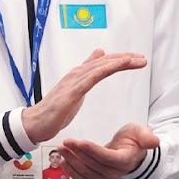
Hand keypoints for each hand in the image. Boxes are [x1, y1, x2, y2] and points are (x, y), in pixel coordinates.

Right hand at [21, 49, 147, 144]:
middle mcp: (77, 74)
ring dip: (120, 62)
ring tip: (137, 61)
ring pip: (100, 67)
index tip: (138, 59)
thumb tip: (98, 55)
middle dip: (126, 59)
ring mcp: (74, 81)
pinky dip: (105, 69)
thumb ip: (88, 72)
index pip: (105, 63)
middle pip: (105, 62)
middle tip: (143, 59)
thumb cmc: (56, 108)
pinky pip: (91, 77)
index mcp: (80, 75)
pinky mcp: (71, 92)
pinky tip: (117, 66)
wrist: (35, 123)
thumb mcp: (76, 89)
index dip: (122, 60)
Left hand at [59, 123, 160, 178]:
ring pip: (85, 171)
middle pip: (93, 164)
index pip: (107, 158)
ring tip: (62, 148)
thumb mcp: (141, 133)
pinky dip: (71, 171)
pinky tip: (63, 161)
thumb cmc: (133, 141)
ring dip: (71, 160)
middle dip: (77, 152)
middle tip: (65, 142)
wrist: (129, 152)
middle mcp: (115, 174)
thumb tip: (154, 142)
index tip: (80, 142)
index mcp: (125, 161)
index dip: (93, 151)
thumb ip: (146, 136)